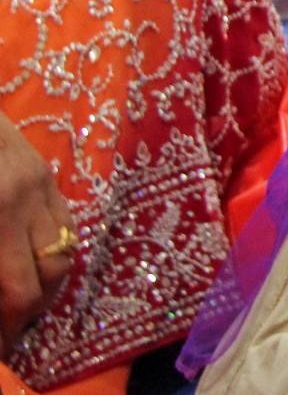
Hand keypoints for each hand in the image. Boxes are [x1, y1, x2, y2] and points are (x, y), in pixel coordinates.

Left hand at [0, 113, 75, 349]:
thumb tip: (0, 291)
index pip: (17, 290)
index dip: (7, 325)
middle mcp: (27, 200)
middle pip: (49, 276)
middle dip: (27, 311)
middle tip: (7, 328)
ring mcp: (43, 185)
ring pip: (65, 252)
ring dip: (45, 285)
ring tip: (21, 301)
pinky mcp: (48, 175)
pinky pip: (66, 226)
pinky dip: (52, 253)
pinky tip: (32, 262)